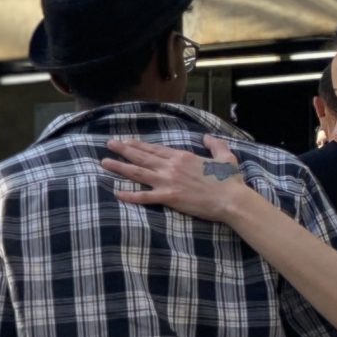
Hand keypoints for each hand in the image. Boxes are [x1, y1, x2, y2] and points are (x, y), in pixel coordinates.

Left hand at [102, 136, 250, 221]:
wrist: (231, 199)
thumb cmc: (230, 180)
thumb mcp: (225, 156)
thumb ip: (214, 144)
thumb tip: (206, 137)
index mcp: (182, 156)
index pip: (155, 149)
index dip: (139, 145)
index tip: (127, 141)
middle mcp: (171, 166)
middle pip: (142, 156)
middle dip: (123, 149)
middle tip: (108, 144)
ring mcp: (168, 182)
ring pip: (138, 173)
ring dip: (120, 167)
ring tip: (104, 162)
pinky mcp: (169, 197)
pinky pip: (145, 197)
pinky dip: (130, 196)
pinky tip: (117, 193)